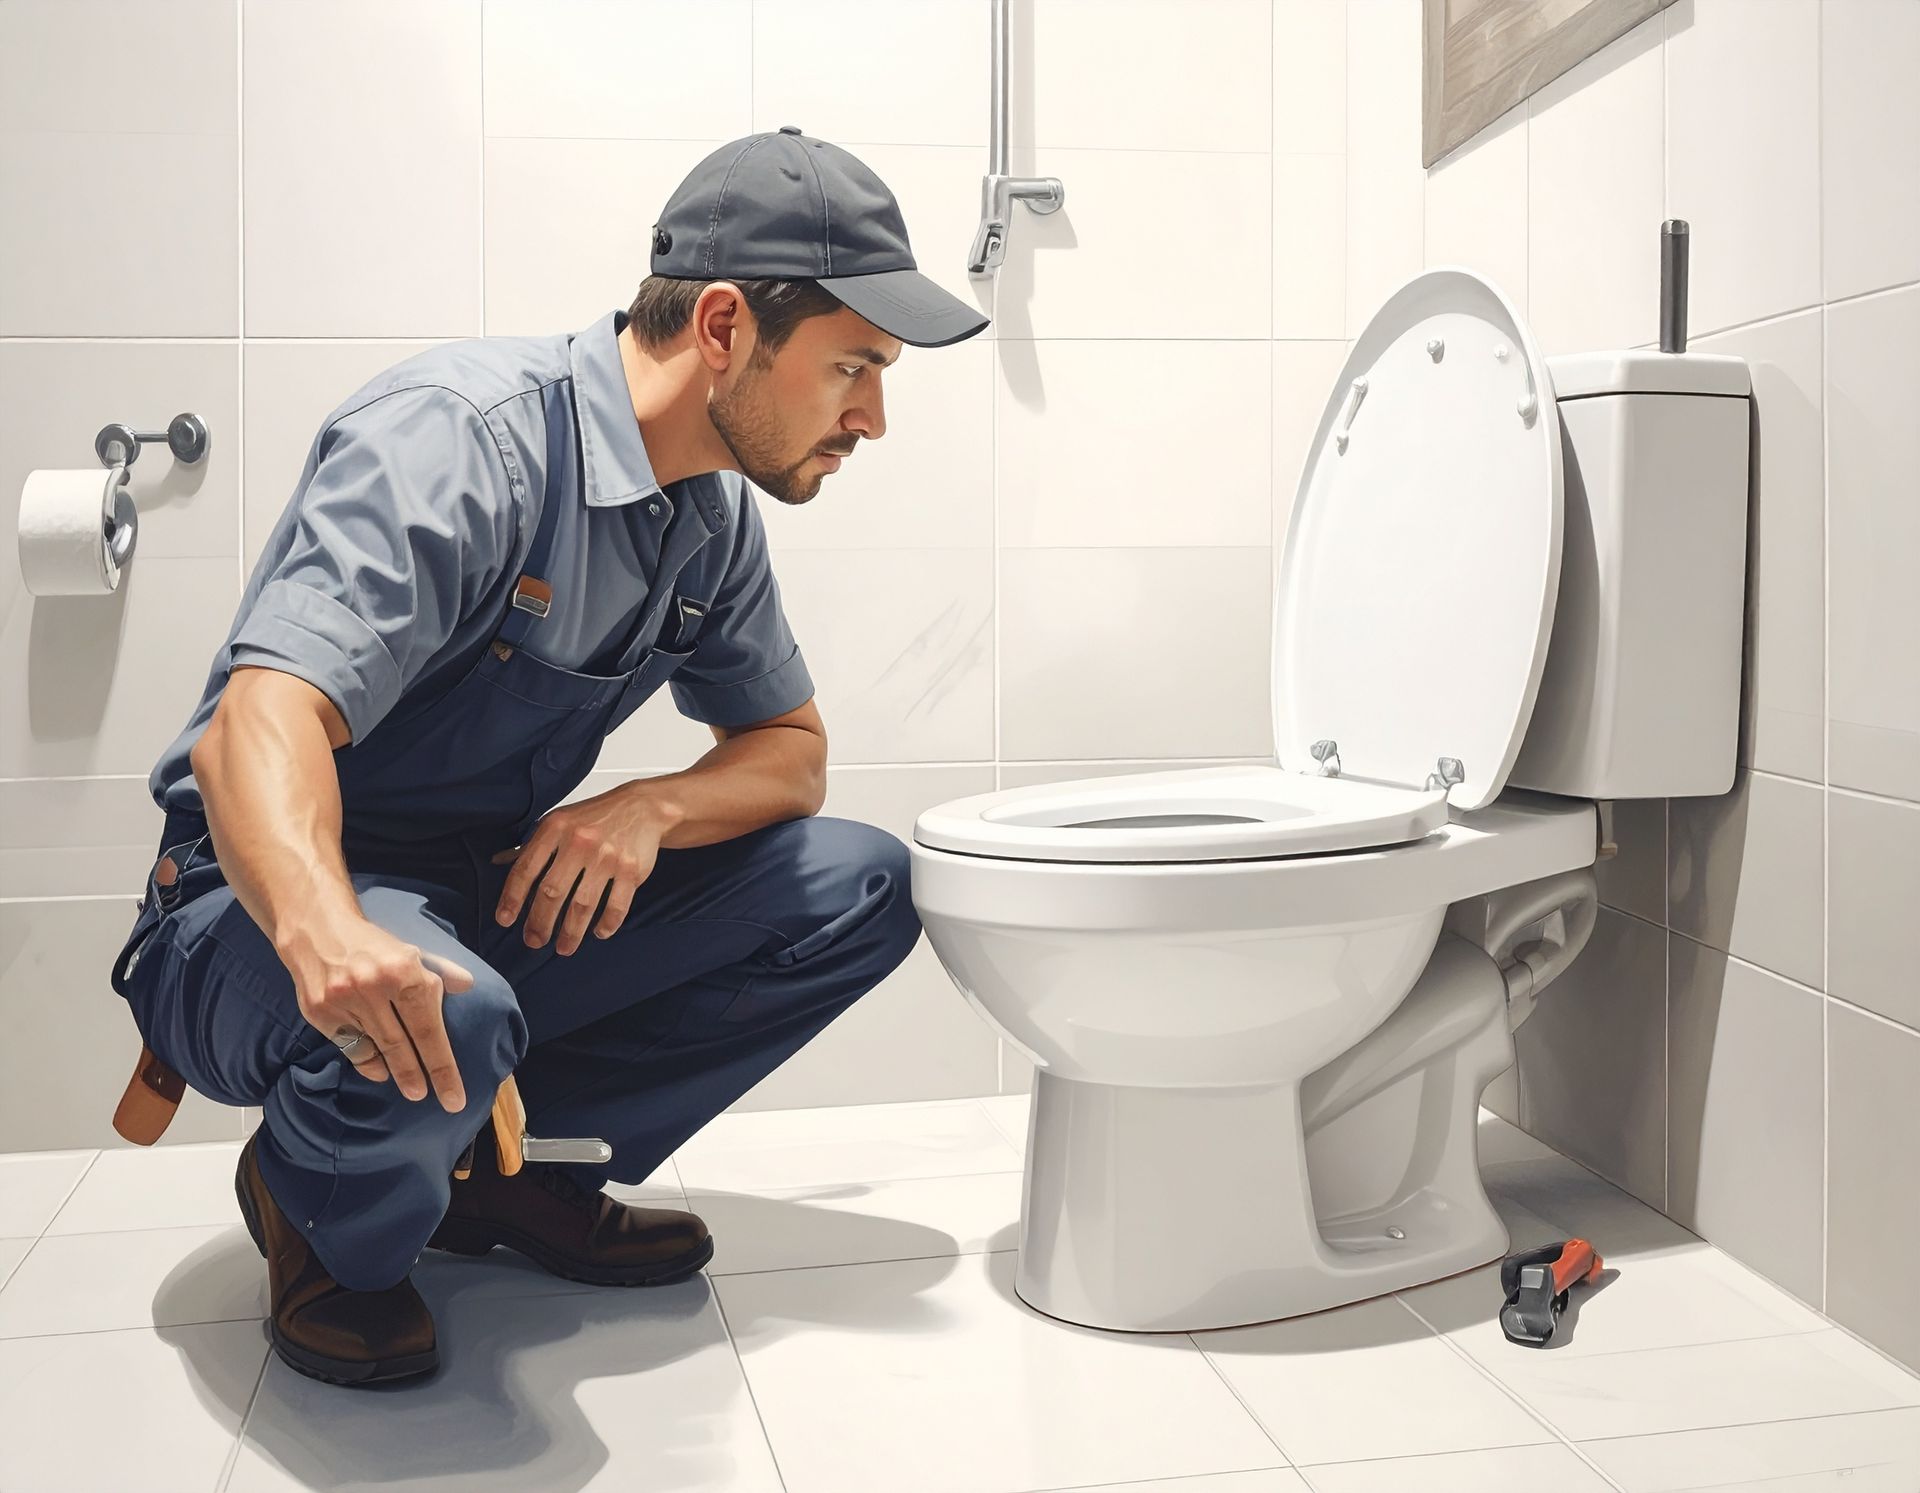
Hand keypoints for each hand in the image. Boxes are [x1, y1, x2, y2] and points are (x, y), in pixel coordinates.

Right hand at [278, 910, 475, 1110]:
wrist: (317, 930)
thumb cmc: (374, 946)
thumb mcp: (411, 951)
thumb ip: (440, 971)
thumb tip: (469, 985)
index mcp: (403, 971)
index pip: (428, 1028)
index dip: (442, 1066)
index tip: (454, 1097)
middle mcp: (373, 987)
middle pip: (401, 1044)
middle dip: (418, 1075)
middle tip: (428, 1097)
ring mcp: (343, 1001)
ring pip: (375, 1048)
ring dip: (394, 1070)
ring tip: (411, 1087)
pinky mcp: (319, 1012)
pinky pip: (349, 1047)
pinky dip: (366, 1060)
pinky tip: (378, 1068)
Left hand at [492, 788, 670, 954]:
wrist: (642, 808)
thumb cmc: (594, 818)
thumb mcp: (558, 822)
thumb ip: (531, 845)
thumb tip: (497, 862)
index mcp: (556, 828)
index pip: (526, 869)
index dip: (512, 898)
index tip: (505, 920)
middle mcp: (580, 841)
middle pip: (552, 892)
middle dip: (540, 923)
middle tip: (534, 941)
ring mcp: (608, 856)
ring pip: (583, 905)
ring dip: (571, 933)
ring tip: (563, 948)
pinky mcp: (632, 869)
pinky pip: (616, 905)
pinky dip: (606, 924)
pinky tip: (598, 933)